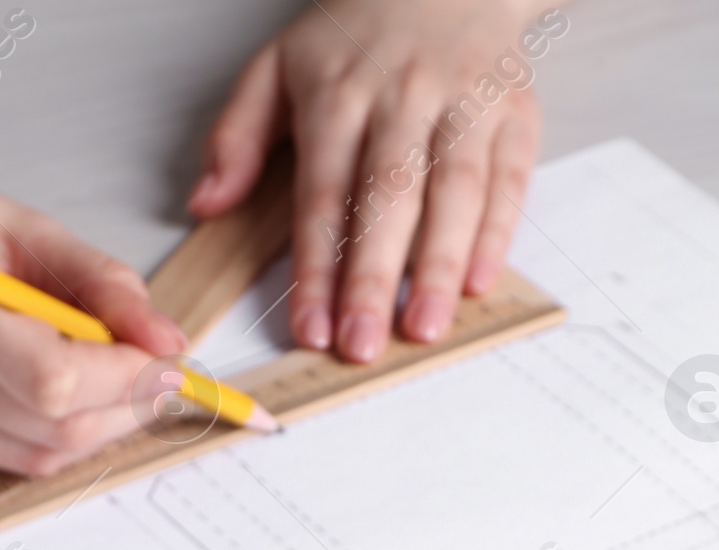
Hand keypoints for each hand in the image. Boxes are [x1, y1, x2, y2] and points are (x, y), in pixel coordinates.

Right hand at [0, 155, 185, 475]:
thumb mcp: (9, 220)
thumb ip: (97, 280)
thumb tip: (166, 341)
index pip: (54, 376)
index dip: (126, 383)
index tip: (165, 365)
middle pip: (48, 428)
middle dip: (120, 411)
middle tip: (148, 380)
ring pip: (25, 455)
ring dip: (84, 429)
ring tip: (97, 383)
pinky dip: (26, 432)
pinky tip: (20, 389)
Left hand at [190, 2, 561, 362]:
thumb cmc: (356, 37)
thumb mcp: (278, 66)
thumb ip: (238, 135)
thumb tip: (206, 203)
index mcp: (338, 92)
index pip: (324, 193)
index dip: (316, 266)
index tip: (310, 327)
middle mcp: (403, 96)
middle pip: (387, 196)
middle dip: (373, 277)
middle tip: (362, 344)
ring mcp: (463, 103)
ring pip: (453, 190)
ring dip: (438, 266)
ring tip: (424, 328)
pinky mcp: (513, 112)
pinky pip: (509, 178)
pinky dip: (497, 233)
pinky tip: (478, 283)